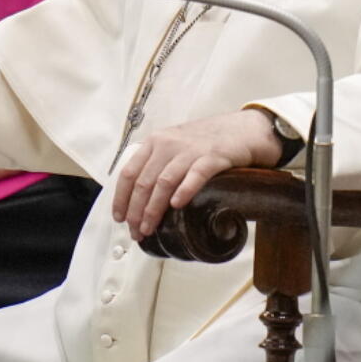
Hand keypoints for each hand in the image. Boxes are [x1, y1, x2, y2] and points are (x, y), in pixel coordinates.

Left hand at [112, 109, 280, 240]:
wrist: (241, 130)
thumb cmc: (205, 143)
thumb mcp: (174, 145)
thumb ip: (157, 164)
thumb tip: (138, 199)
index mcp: (155, 142)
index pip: (129, 172)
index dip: (121, 198)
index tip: (120, 218)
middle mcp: (169, 144)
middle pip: (144, 182)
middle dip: (136, 211)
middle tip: (136, 231)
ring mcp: (191, 150)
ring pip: (164, 182)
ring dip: (154, 209)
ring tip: (150, 228)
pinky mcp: (213, 157)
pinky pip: (195, 174)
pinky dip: (184, 190)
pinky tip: (177, 205)